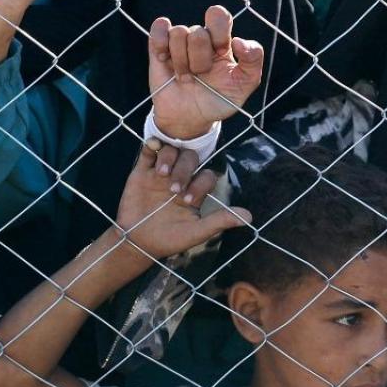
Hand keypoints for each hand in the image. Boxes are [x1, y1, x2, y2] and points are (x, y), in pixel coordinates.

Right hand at [114, 141, 249, 261]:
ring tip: (162, 174)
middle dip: (184, 170)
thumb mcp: (196, 232)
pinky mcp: (142, 171)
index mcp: (195, 191)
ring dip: (169, 157)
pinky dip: (152, 144)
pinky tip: (153, 146)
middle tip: (173, 190)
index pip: (206, 175)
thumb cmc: (169, 240)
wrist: (137, 242)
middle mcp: (180, 178)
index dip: (200, 183)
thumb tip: (249, 217)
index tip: (187, 200)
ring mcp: (161, 173)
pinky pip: (148, 151)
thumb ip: (219, 221)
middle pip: (190, 158)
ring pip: (171, 151)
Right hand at [147, 6, 263, 138]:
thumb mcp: (244, 85)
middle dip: (200, 60)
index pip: (220, 17)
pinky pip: (159, 31)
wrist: (190, 119)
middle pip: (198, 32)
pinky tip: (165, 60)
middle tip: (201, 74)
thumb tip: (238, 41)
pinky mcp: (158, 47)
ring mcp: (178, 41)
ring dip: (181, 62)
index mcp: (222, 42)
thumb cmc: (219, 99)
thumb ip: (253, 60)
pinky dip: (161, 44)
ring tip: (185, 76)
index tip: (220, 52)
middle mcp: (200, 38)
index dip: (219, 33)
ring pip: (178, 33)